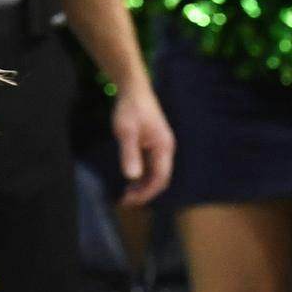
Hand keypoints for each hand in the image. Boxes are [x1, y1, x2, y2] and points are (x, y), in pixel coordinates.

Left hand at [111, 80, 175, 205]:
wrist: (134, 90)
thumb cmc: (130, 109)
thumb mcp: (126, 132)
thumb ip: (130, 154)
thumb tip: (132, 177)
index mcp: (164, 147)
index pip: (160, 178)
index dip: (146, 193)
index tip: (129, 200)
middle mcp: (166, 149)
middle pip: (161, 178)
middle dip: (145, 192)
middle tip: (126, 201)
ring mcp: (161, 147)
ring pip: (157, 173)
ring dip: (143, 185)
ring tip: (126, 193)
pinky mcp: (154, 144)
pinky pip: (152, 166)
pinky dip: (143, 176)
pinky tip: (131, 179)